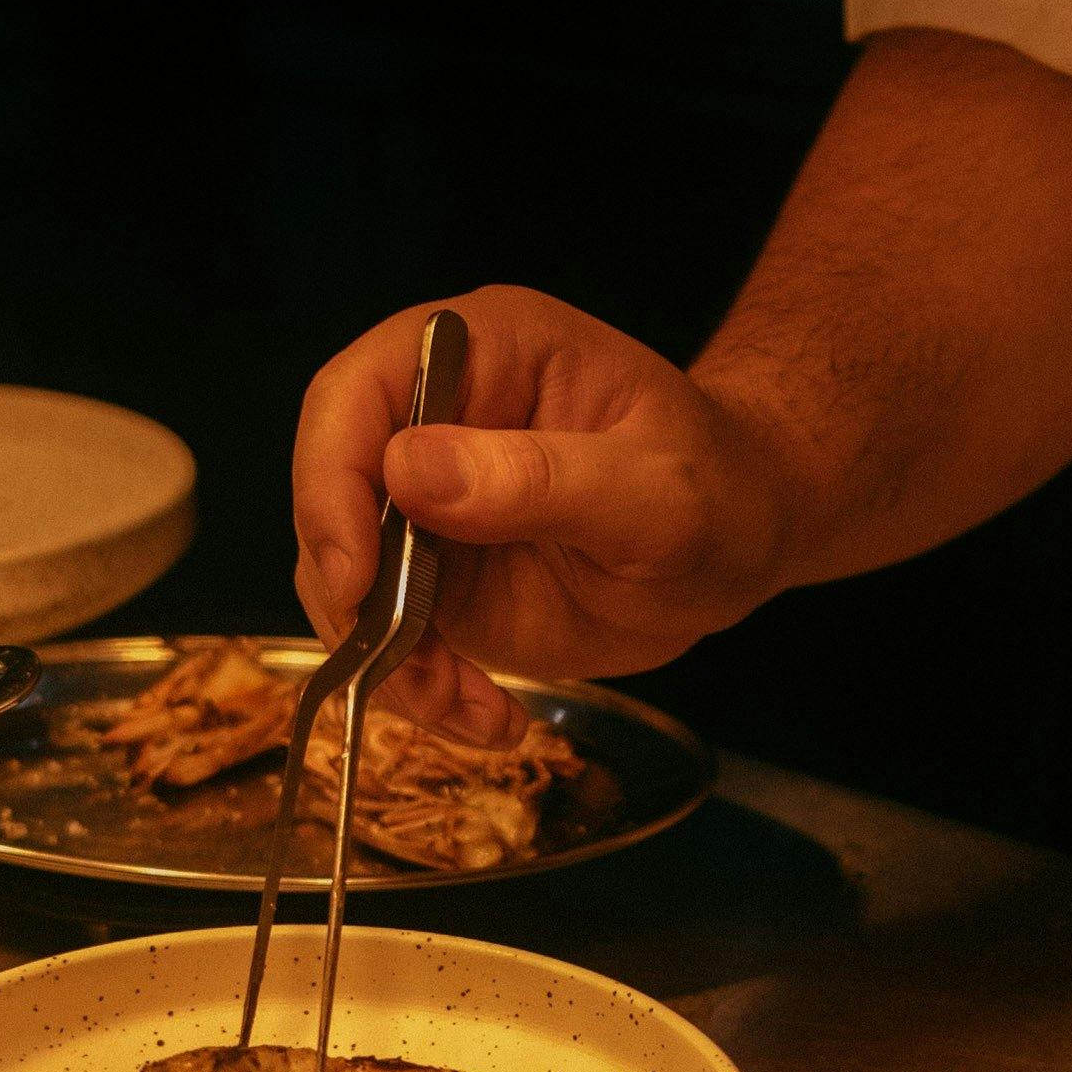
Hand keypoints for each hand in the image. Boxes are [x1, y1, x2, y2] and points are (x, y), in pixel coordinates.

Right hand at [292, 287, 788, 739]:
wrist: (740, 542)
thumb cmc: (717, 490)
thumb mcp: (656, 491)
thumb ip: (543, 477)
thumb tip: (411, 471)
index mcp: (481, 353)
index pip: (356, 395)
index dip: (331, 482)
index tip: (356, 575)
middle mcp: (435, 420)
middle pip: (331, 493)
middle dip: (353, 594)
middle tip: (414, 671)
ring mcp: (428, 503)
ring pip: (346, 578)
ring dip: (385, 659)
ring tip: (467, 708)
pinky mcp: (437, 575)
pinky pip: (389, 634)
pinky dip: (420, 688)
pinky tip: (487, 717)